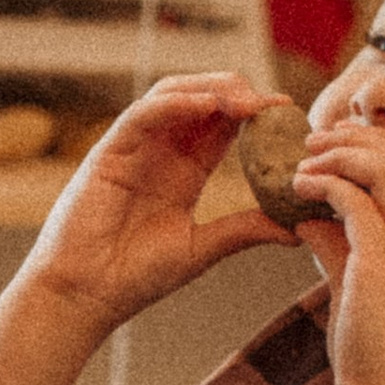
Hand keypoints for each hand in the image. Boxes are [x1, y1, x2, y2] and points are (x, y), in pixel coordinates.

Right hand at [21, 72, 293, 328]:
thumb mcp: (202, 248)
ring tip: (245, 100)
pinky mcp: (108, 152)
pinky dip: (174, 103)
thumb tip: (296, 229)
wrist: (88, 295)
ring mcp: (134, 148)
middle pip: (202, 100)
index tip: (288, 112)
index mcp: (184, 173)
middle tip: (271, 104)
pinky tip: (206, 104)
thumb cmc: (136, 277)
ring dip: (211, 89)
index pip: (223, 127)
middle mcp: (160, 153)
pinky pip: (143, 115)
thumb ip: (244, 230)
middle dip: (238, 93)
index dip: (255, 114)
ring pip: (173, 95)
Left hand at [292, 125, 384, 384]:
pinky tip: (299, 186)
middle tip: (314, 138)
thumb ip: (340, 252)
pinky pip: (354, 202)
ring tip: (304, 156)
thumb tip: (309, 221)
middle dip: (358, 140)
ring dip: (340, 154)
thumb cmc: (378, 363)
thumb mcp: (360, 295)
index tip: (340, 144)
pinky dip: (325, 183)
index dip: (379, 150)